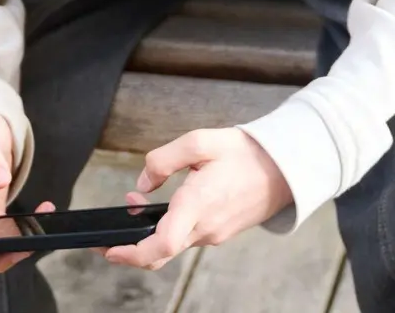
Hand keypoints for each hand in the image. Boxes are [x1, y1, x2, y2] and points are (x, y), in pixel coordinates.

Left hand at [104, 128, 290, 270]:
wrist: (284, 168)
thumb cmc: (245, 153)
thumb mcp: (201, 141)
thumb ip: (164, 159)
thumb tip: (143, 182)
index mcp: (198, 204)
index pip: (162, 244)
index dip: (132, 253)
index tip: (110, 249)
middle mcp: (206, 227)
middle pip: (161, 253)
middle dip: (130, 246)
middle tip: (110, 234)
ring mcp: (215, 234)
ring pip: (173, 244)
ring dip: (150, 231)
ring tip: (138, 201)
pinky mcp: (220, 233)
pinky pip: (188, 237)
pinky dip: (170, 228)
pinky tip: (168, 205)